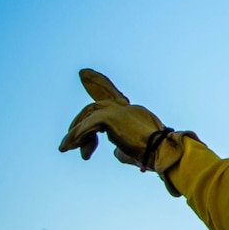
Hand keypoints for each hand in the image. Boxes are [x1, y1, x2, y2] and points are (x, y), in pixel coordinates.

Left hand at [59, 69, 190, 194]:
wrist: (162, 152)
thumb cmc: (153, 156)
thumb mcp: (133, 149)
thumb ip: (121, 145)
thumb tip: (114, 150)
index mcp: (134, 112)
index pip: (113, 97)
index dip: (99, 83)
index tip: (85, 73)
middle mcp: (127, 107)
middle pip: (95, 106)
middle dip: (79, 122)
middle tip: (68, 143)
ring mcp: (119, 110)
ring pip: (89, 115)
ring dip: (75, 132)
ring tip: (66, 148)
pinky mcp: (111, 117)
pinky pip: (86, 126)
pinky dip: (75, 136)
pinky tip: (67, 147)